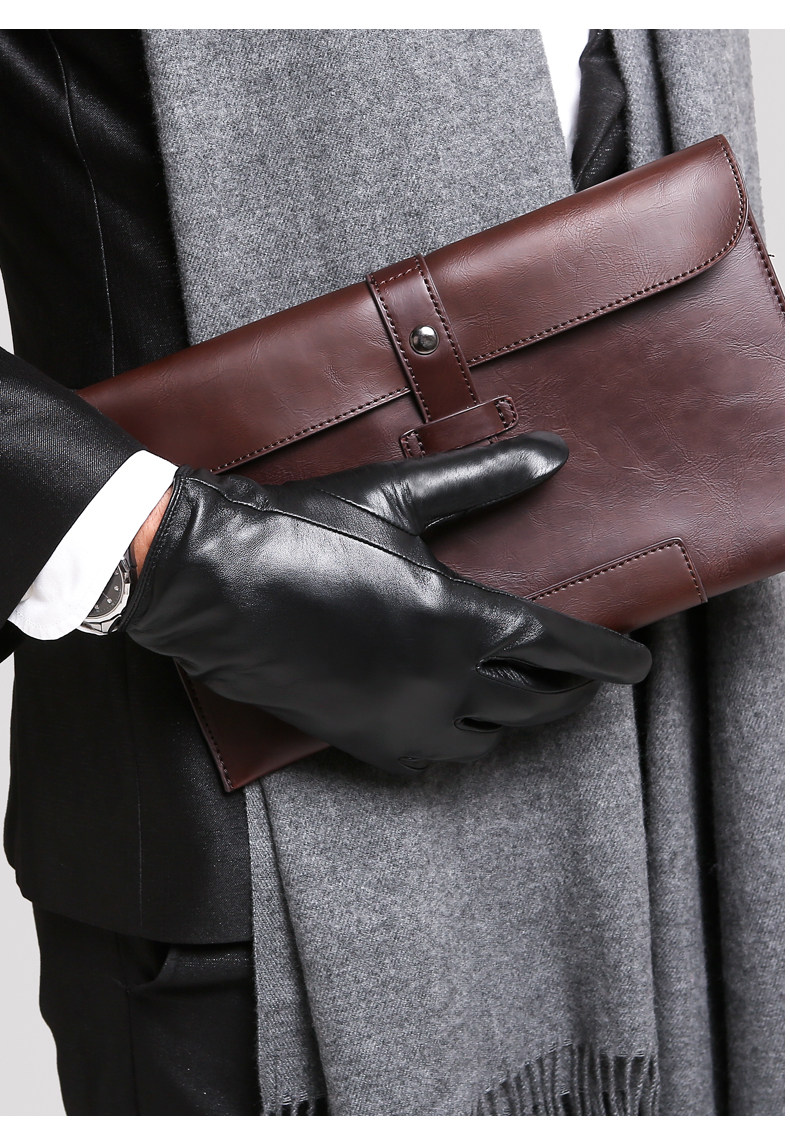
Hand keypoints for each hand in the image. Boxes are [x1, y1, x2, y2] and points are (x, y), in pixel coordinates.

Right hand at [122, 434, 650, 775]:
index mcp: (461, 621)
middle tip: (584, 676)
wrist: (214, 580)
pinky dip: (460, 741)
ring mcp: (399, 717)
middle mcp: (441, 682)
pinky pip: (431, 759)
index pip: (563, 649)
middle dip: (570, 690)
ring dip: (518, 717)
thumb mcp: (399, 495)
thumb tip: (553, 455)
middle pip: (535, 700)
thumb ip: (485, 478)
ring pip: (488, 736)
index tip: (637, 664)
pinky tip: (458, 723)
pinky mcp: (360, 737)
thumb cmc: (305, 529)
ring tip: (526, 694)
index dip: (608, 658)